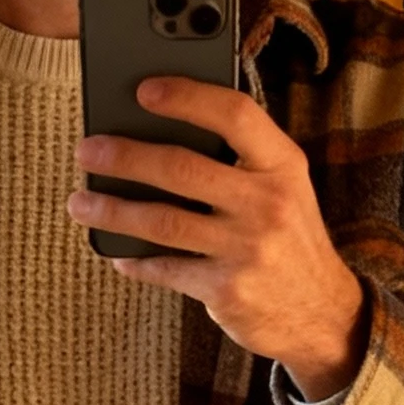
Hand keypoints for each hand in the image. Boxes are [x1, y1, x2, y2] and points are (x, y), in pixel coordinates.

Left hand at [69, 76, 368, 400]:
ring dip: (113, 210)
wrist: (322, 314)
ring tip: (80, 203)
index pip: (234, 114)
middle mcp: (267, 202)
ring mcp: (246, 249)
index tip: (144, 90)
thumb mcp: (284, 188)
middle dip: (125, 157)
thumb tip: (163, 132)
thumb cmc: (289, 239)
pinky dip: (136, 260)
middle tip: (88, 150)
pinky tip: (117, 252)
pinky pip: (167, 269)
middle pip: (182, 167)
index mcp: (282, 164)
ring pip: (163, 221)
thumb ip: (241, 159)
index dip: (186, 97)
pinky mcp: (227, 290)